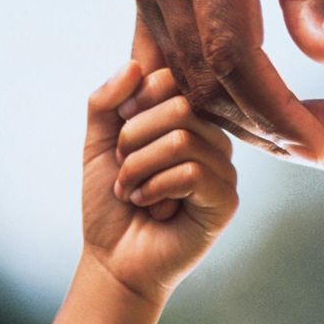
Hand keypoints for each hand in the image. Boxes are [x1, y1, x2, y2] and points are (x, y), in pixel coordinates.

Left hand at [82, 61, 236, 303]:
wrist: (112, 257)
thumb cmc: (111, 198)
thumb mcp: (98, 142)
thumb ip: (106, 100)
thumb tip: (133, 66)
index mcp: (186, 116)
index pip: (176, 75)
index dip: (143, 89)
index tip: (121, 115)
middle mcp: (210, 135)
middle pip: (178, 105)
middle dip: (133, 138)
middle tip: (123, 167)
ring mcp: (222, 167)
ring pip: (181, 140)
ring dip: (139, 168)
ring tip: (131, 190)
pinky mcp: (226, 199)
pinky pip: (191, 173)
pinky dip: (154, 188)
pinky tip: (149, 205)